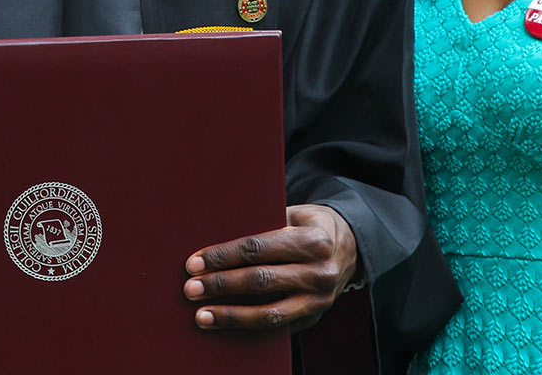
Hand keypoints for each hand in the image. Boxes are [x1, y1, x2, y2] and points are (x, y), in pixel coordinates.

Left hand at [183, 203, 358, 331]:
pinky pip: (277, 328)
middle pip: (260, 282)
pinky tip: (225, 326)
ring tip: (201, 316)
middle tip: (191, 289)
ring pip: (269, 314)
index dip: (223, 257)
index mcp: (312, 241)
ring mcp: (319, 301)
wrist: (350, 248)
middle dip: (221, 286)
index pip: (258, 249)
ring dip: (231, 316)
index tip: (195, 263)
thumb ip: (264, 223)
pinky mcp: (313, 318)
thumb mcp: (295, 214)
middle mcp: (319, 273)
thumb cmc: (310, 226)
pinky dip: (248, 328)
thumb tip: (217, 236)